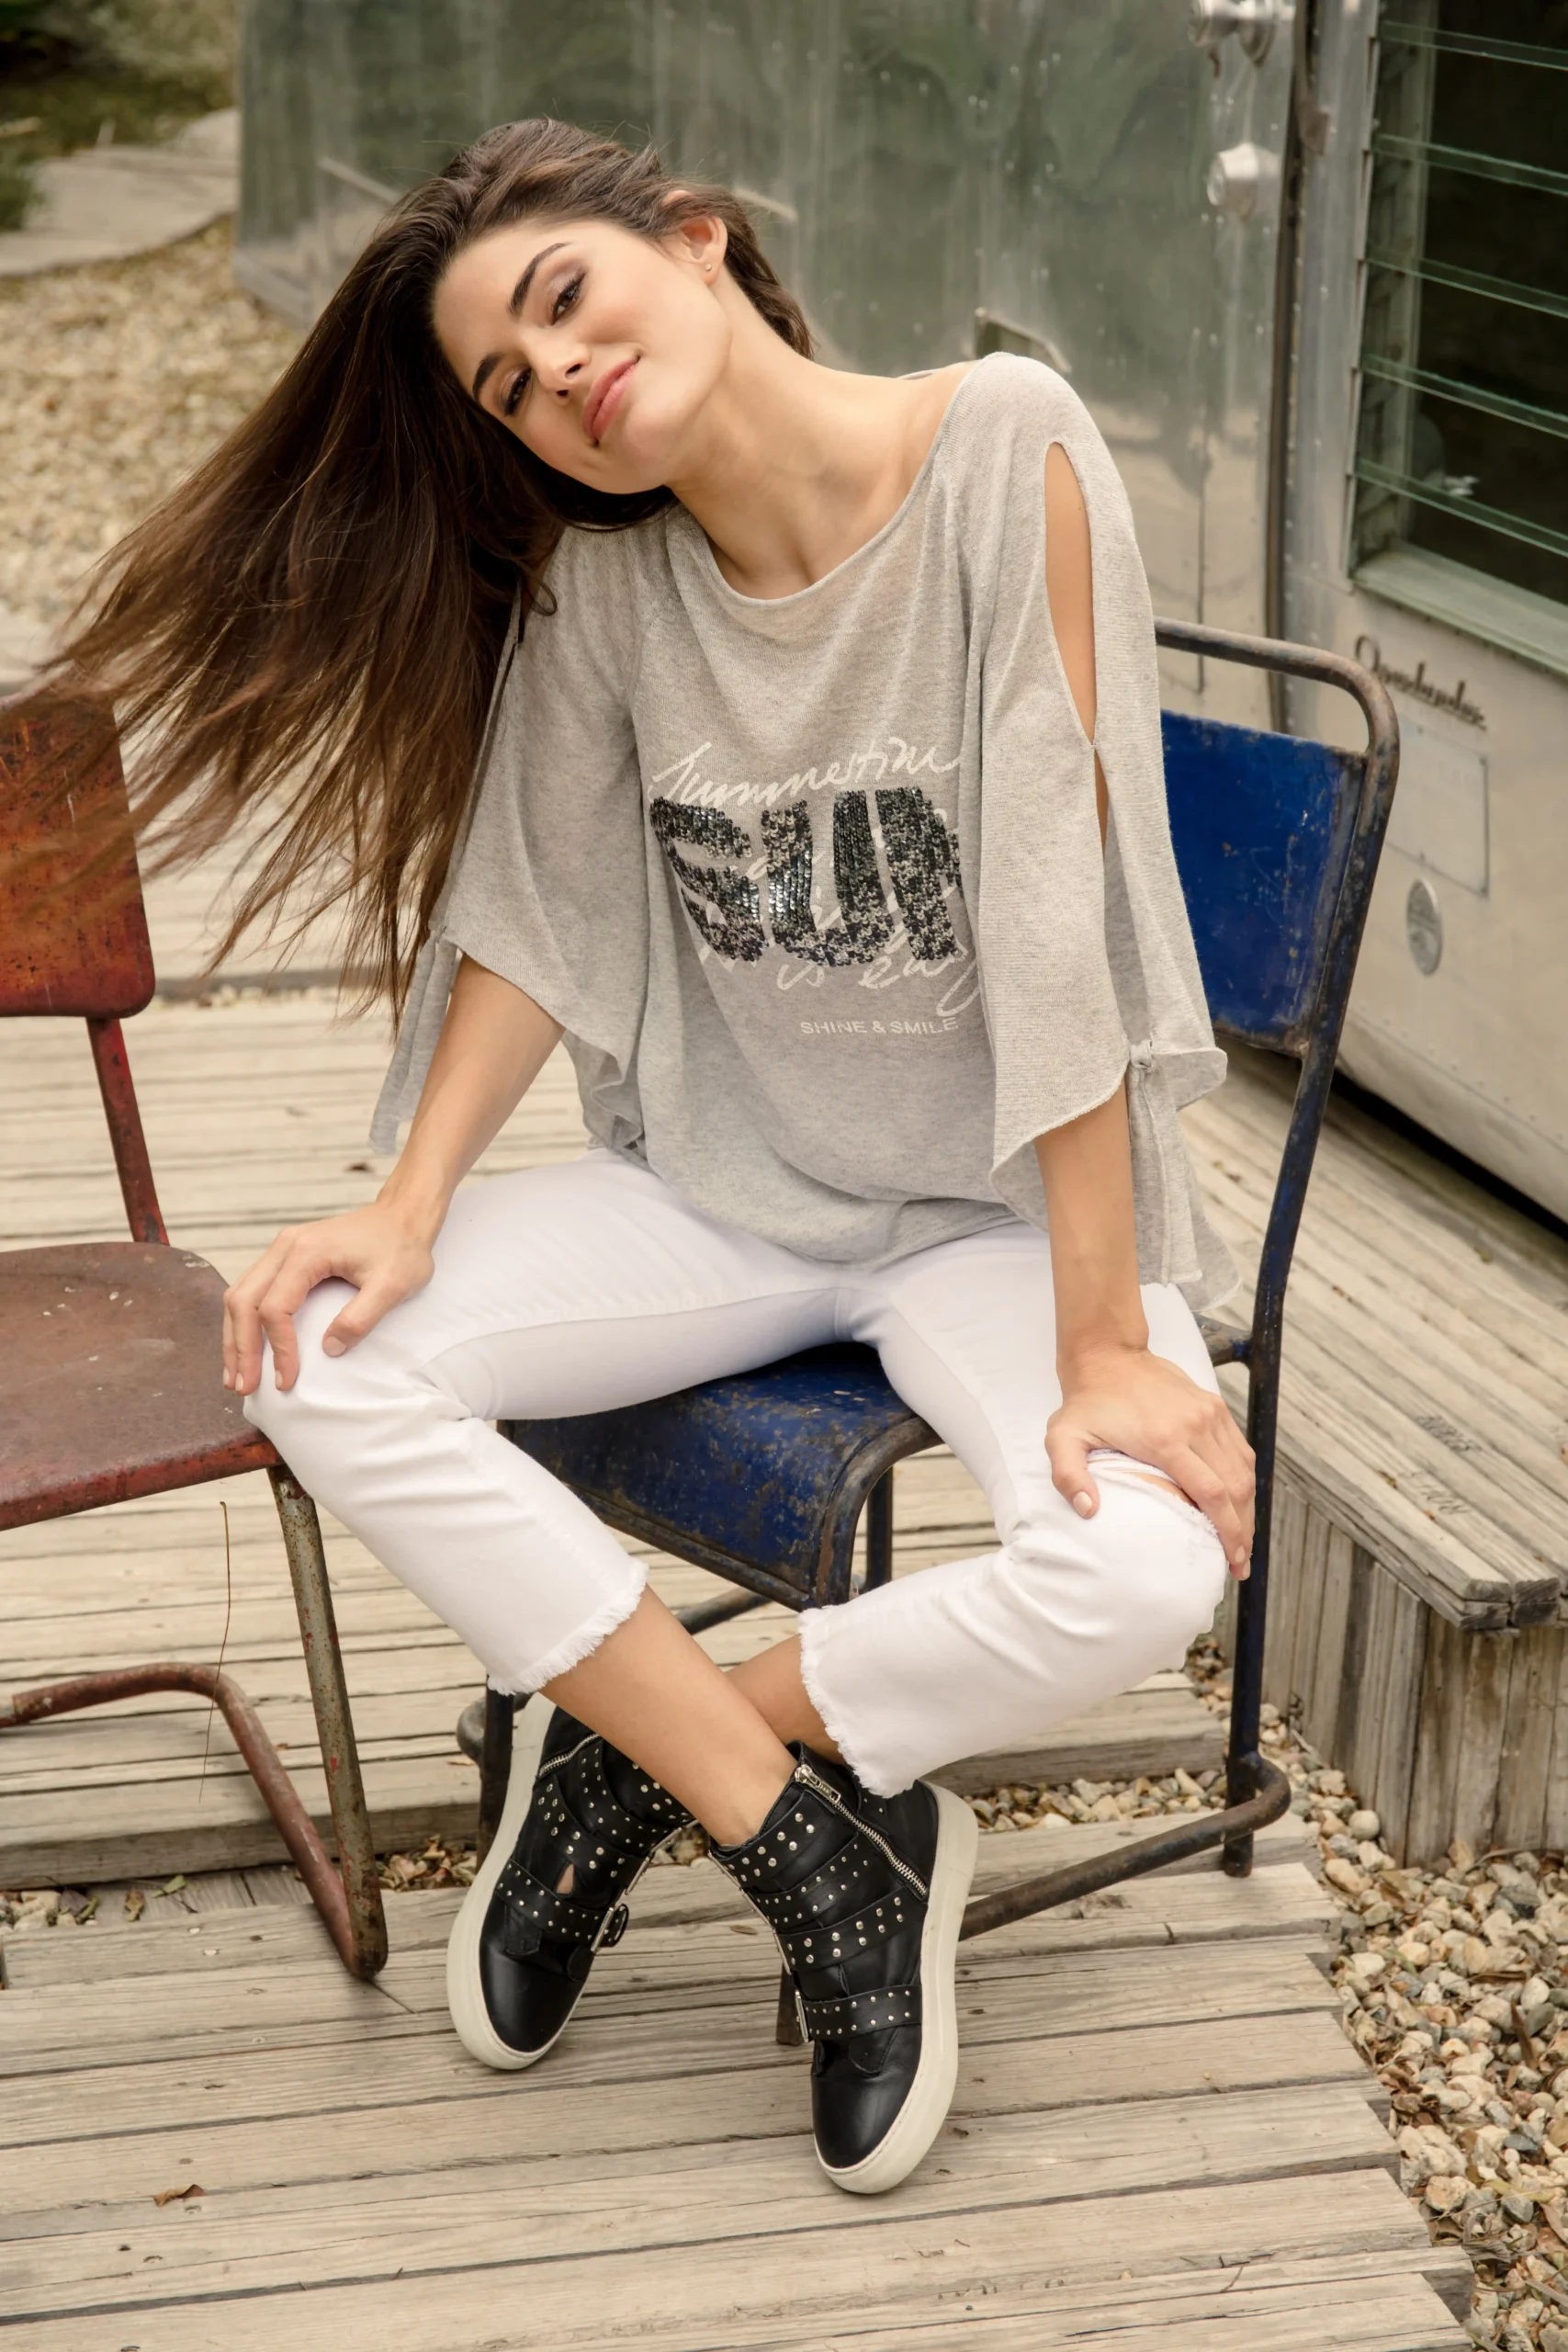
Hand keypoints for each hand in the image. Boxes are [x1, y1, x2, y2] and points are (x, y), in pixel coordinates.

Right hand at [223, 1200, 436, 1397]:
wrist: (403, 1215)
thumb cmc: (402, 1247)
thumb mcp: (393, 1286)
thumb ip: (360, 1318)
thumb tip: (328, 1349)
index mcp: (307, 1252)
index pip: (275, 1308)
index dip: (278, 1348)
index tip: (287, 1380)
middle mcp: (285, 1246)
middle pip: (244, 1301)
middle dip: (240, 1348)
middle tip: (243, 1387)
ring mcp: (282, 1249)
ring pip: (240, 1294)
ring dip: (234, 1336)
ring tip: (235, 1376)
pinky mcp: (286, 1256)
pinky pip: (253, 1289)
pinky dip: (244, 1321)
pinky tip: (245, 1345)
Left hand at [1046, 1344, 1255, 1576]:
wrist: (1108, 1354)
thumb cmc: (1086, 1401)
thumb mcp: (1063, 1437)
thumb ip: (1068, 1476)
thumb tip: (1088, 1511)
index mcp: (1164, 1440)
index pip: (1212, 1494)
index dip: (1227, 1531)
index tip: (1232, 1560)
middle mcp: (1195, 1426)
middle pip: (1236, 1487)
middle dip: (1243, 1529)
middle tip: (1239, 1562)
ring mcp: (1208, 1414)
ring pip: (1243, 1470)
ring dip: (1248, 1507)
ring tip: (1242, 1540)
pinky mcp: (1213, 1406)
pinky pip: (1239, 1449)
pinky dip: (1244, 1479)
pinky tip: (1240, 1502)